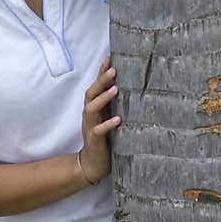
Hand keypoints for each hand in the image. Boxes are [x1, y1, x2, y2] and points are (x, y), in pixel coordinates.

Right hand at [79, 54, 119, 183]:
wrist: (93, 163)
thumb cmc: (104, 139)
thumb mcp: (108, 118)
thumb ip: (114, 105)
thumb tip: (130, 88)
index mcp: (94, 108)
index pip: (96, 86)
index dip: (101, 72)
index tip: (109, 58)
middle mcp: (89, 115)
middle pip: (91, 93)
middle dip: (101, 81)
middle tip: (113, 70)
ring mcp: (90, 127)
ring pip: (91, 109)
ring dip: (103, 98)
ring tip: (115, 89)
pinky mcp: (94, 140)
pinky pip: (99, 131)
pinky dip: (107, 124)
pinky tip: (118, 120)